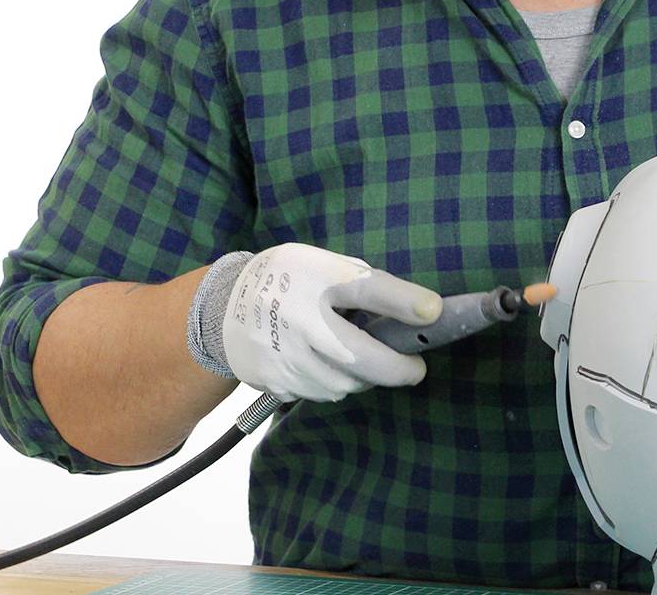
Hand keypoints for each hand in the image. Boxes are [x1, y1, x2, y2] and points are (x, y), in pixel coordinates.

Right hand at [187, 244, 442, 402]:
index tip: (433, 313)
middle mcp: (300, 321)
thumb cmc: (288, 279)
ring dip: (361, 377)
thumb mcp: (324, 264)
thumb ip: (366, 284)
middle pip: (363, 360)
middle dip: (397, 370)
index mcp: (314, 280)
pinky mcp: (277, 383)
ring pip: (344, 385)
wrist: (223, 306)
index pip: (367, 289)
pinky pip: (320, 392)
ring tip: (357, 358)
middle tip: (414, 368)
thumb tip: (423, 311)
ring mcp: (286, 358)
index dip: (404, 302)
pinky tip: (324, 364)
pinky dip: (333, 383)